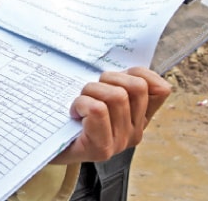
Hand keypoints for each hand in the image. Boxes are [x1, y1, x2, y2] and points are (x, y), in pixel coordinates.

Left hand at [52, 67, 170, 164]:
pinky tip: (74, 113)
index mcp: (140, 116)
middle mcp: (136, 131)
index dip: (137, 73)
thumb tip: (122, 59)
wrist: (47, 143)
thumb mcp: (98, 90)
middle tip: (90, 91)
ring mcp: (121, 142)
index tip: (112, 78)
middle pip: (137, 87)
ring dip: (90, 91)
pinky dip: (81, 103)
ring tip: (80, 103)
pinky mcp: (102, 149)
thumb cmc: (72, 113)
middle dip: (108, 78)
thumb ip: (115, 80)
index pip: (160, 89)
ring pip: (116, 96)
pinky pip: (98, 109)